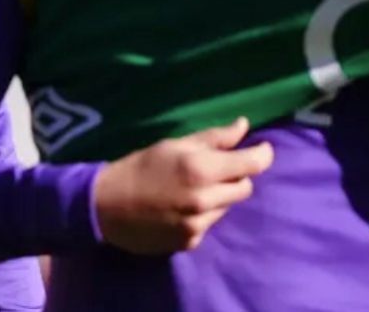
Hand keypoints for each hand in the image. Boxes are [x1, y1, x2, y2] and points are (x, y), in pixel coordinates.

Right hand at [92, 117, 273, 254]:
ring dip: (219, 196)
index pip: (252, 164)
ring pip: (227, 206)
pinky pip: (210, 224)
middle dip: (236, 176)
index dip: (262, 154)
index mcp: (200, 169)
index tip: (262, 148)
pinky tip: (180, 208)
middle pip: (245, 188)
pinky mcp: (191, 242)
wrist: (105, 206)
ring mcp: (199, 224)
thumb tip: (244, 126)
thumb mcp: (173, 144)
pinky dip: (203, 214)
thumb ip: (213, 138)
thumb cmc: (139, 167)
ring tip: (191, 189)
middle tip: (214, 169)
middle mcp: (205, 199)